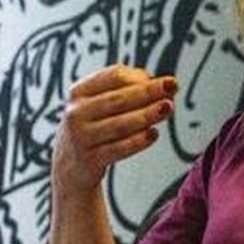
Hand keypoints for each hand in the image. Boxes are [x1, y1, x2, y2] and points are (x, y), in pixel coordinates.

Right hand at [52, 65, 177, 195]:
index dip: (142, 77)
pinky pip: (120, 148)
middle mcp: (76, 113)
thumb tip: (153, 81)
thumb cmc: (93, 127)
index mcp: (79, 92)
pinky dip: (139, 140)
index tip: (167, 81)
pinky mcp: (90, 159)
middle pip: (118, 99)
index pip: (113, 77)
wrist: (70, 166)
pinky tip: (154, 134)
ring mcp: (81, 137)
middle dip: (149, 92)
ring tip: (168, 107)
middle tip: (173, 87)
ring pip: (120, 124)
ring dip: (147, 114)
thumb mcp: (98, 103)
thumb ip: (123, 89)